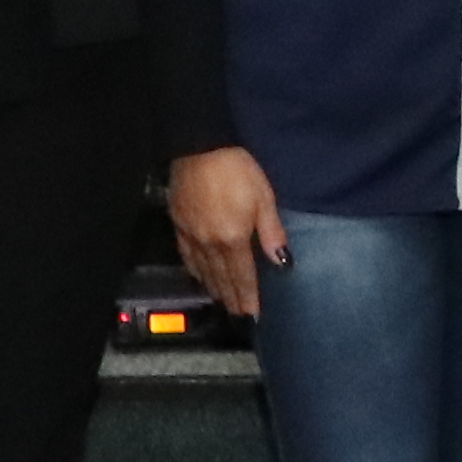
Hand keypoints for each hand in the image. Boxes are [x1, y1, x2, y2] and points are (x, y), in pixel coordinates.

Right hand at [168, 148, 287, 311]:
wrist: (200, 147)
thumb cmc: (235, 169)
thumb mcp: (263, 197)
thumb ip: (272, 232)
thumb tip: (282, 260)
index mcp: (233, 239)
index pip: (242, 276)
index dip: (248, 297)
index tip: (252, 313)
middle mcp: (210, 243)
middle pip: (222, 278)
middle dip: (232, 298)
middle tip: (238, 314)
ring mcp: (192, 235)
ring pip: (203, 270)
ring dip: (214, 288)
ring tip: (222, 300)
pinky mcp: (179, 223)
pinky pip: (186, 255)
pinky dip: (194, 270)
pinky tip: (198, 274)